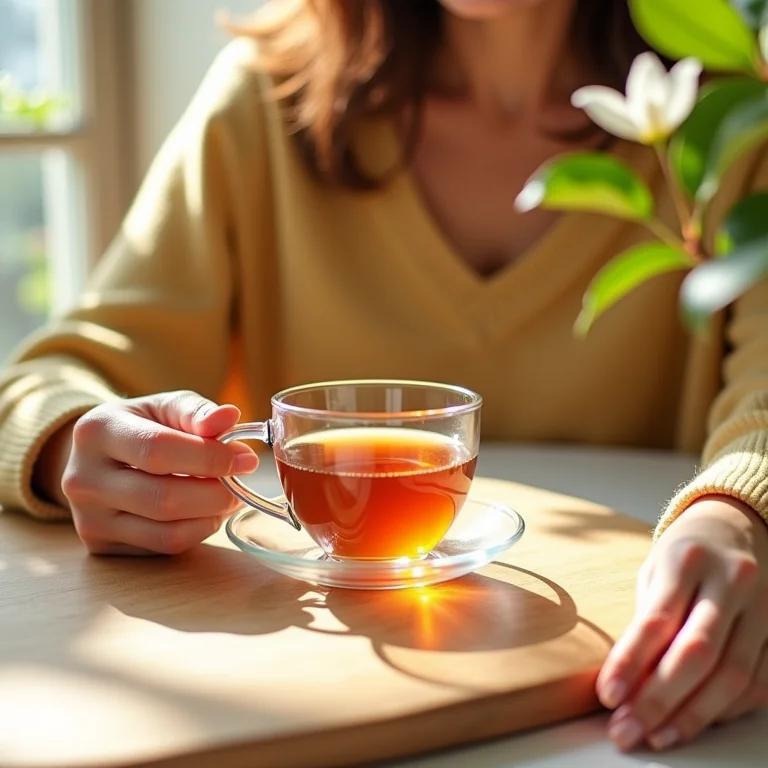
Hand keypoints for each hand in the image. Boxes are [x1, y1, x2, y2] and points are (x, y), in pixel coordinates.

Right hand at [55, 390, 258, 555]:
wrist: (98, 456)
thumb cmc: (141, 426)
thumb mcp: (165, 407)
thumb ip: (196, 412)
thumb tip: (229, 417)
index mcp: (97, 431)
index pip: (157, 450)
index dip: (209, 457)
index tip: (244, 459)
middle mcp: (83, 478)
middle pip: (163, 498)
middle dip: (215, 493)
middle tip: (240, 482)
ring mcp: (88, 518)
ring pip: (167, 532)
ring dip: (211, 516)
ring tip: (227, 496)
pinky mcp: (101, 546)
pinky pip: (163, 548)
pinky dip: (197, 532)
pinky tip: (204, 512)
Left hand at [597, 496, 767, 751]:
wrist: (737, 527)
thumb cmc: (685, 554)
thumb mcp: (655, 571)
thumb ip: (646, 619)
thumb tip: (626, 681)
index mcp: (688, 559)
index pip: (657, 619)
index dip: (630, 662)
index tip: (607, 696)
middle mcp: (732, 581)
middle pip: (697, 653)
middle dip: (658, 700)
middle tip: (627, 730)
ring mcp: (764, 607)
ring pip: (732, 675)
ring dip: (691, 716)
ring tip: (655, 736)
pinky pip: (758, 683)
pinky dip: (724, 710)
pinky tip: (694, 722)